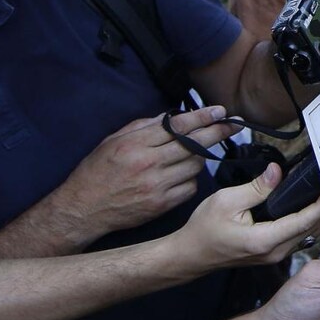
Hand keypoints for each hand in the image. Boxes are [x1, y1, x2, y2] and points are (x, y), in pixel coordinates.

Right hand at [51, 106, 240, 240]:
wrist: (84, 209)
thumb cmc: (97, 171)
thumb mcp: (113, 141)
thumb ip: (144, 127)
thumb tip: (172, 117)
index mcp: (136, 144)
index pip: (178, 126)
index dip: (203, 117)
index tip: (220, 111)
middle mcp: (149, 164)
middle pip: (195, 145)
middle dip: (218, 132)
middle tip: (235, 124)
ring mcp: (157, 186)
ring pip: (196, 167)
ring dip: (201, 156)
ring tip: (197, 151)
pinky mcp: (162, 205)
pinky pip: (190, 188)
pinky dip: (191, 178)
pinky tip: (183, 173)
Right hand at [177, 163, 319, 268]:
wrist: (191, 254)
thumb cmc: (204, 228)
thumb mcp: (227, 200)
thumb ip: (257, 187)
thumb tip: (277, 172)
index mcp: (265, 240)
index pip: (304, 221)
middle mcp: (275, 252)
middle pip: (311, 228)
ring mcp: (274, 256)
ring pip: (306, 235)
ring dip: (316, 215)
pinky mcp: (272, 254)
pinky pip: (296, 238)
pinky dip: (305, 222)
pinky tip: (305, 206)